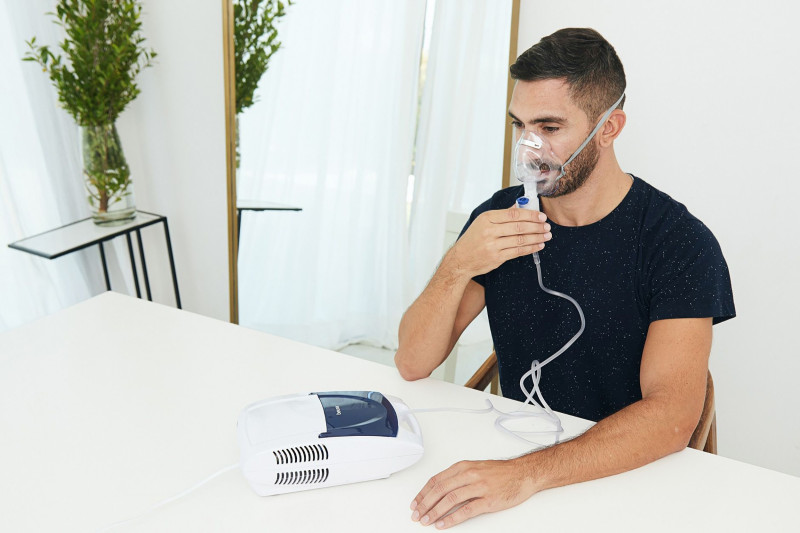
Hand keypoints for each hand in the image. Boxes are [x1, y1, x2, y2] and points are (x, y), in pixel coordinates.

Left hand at [409, 458, 537, 528]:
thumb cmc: (501, 472)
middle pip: (440, 490)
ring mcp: (479, 487)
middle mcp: (469, 474)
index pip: (436, 480)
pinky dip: (452, 518)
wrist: (523, 474)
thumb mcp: (476, 467)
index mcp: (464, 466)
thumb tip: (441, 489)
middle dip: (425, 504)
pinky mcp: (488, 500)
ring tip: (426, 520)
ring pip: (450, 499)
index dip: (423, 492)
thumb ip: (458, 476)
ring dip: (435, 512)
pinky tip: (443, 524)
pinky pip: (466, 510)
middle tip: (417, 514)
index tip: (415, 502)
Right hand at [446, 207, 550, 276]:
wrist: (460, 259)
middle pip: (519, 227)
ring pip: (520, 239)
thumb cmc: (473, 239)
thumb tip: (520, 206)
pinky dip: (530, 248)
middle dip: (536, 226)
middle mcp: (489, 231)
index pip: (513, 214)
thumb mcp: (483, 222)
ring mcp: (492, 245)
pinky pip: (518, 252)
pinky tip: (538, 246)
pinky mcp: (496, 257)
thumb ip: (502, 214)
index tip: (541, 216)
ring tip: (546, 236)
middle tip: (546, 226)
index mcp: (487, 218)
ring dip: (536, 237)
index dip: (530, 214)